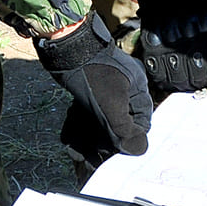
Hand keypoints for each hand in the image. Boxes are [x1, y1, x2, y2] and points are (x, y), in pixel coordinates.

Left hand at [37, 17, 149, 155]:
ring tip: (77, 152)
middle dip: (104, 143)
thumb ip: (124, 131)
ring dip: (89, 138)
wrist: (65, 46)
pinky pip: (88, 113)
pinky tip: (69, 138)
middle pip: (119, 123)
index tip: (114, 155)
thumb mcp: (111, 106)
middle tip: (90, 159)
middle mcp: (125, 88)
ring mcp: (106, 87)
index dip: (128, 140)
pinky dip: (80, 126)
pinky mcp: (89, 87)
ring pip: (101, 120)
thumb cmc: (92, 74)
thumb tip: (138, 150)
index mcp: (138, 89)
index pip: (141, 123)